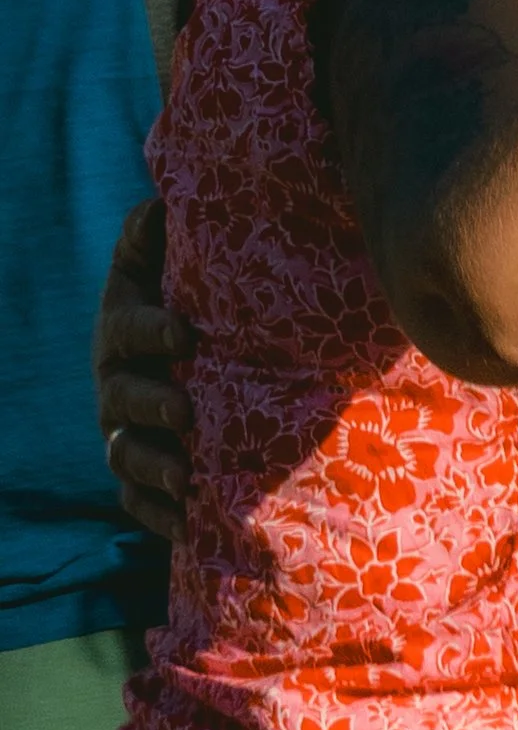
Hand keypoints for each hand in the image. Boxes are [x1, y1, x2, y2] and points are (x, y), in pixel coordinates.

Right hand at [94, 199, 192, 541]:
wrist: (188, 346)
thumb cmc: (181, 291)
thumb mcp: (161, 259)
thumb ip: (154, 234)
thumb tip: (160, 205)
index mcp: (122, 329)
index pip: (128, 329)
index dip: (151, 331)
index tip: (187, 333)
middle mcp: (116, 384)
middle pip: (124, 400)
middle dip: (152, 406)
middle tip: (187, 412)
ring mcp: (124, 432)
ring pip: (126, 456)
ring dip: (154, 468)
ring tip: (189, 476)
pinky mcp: (140, 474)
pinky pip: (139, 501)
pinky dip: (159, 514)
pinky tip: (188, 524)